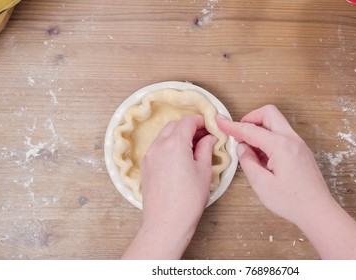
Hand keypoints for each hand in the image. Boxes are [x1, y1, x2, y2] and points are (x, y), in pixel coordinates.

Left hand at [122, 115, 216, 258]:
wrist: (166, 222)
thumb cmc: (188, 199)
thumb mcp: (204, 171)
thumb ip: (206, 149)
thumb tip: (209, 138)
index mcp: (175, 143)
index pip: (188, 121)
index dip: (200, 121)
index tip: (209, 126)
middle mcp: (159, 145)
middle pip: (174, 125)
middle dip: (189, 126)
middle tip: (203, 136)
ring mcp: (149, 155)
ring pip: (164, 135)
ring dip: (178, 135)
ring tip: (192, 148)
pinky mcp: (145, 166)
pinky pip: (157, 147)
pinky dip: (168, 145)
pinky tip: (179, 158)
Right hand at [216, 105, 332, 224]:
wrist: (318, 211)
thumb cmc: (292, 202)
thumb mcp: (262, 184)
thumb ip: (248, 162)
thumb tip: (242, 148)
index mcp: (281, 146)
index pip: (251, 129)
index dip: (232, 125)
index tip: (220, 121)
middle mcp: (292, 139)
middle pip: (268, 114)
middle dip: (250, 119)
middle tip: (238, 134)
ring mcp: (299, 144)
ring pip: (276, 123)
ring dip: (260, 129)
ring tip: (250, 150)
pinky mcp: (301, 151)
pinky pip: (282, 135)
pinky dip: (269, 138)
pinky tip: (263, 157)